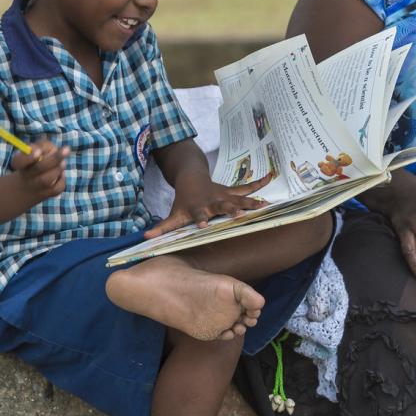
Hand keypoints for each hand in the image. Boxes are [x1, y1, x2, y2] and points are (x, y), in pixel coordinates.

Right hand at [9, 139, 67, 202]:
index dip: (28, 157)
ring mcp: (35, 187)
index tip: (38, 152)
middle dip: (54, 159)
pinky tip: (60, 174)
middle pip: (38, 169)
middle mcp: (25, 176)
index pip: (19, 160)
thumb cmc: (33, 162)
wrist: (26, 187)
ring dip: (58, 169)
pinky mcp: (46, 194)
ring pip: (47, 180)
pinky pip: (56, 188)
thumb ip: (41, 146)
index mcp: (18, 163)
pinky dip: (61, 180)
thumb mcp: (34, 151)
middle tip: (67, 149)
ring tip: (63, 163)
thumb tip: (51, 149)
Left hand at [144, 173, 273, 238]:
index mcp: (199, 208)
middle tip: (239, 215)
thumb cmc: (184, 202)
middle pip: (223, 206)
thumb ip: (162, 228)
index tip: (203, 226)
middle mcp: (213, 201)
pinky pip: (247, 188)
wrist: (191, 178)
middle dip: (231, 210)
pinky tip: (270, 176)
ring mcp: (224, 195)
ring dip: (251, 201)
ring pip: (239, 198)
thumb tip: (146, 238)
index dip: (201, 219)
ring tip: (265, 205)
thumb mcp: (173, 214)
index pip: (199, 215)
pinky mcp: (232, 191)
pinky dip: (258, 184)